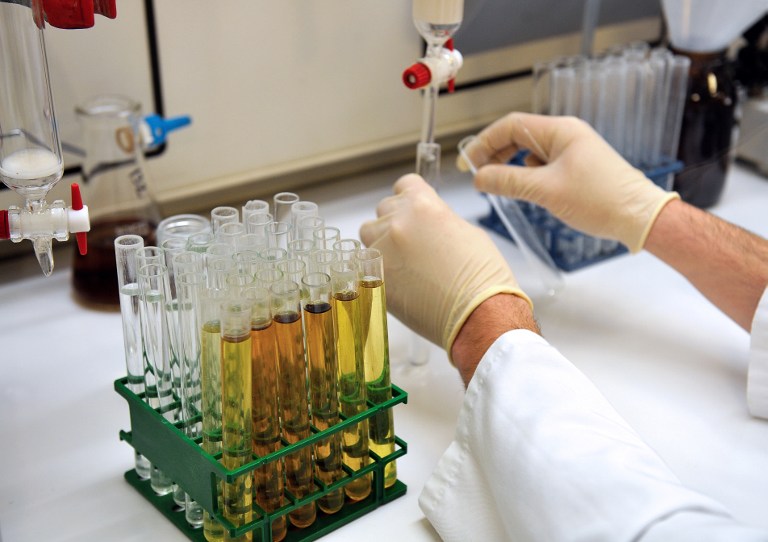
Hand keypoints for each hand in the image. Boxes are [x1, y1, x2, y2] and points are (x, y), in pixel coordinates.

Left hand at [359, 174, 531, 358]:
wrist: (480, 314)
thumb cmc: (482, 275)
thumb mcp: (466, 231)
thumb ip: (438, 220)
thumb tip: (427, 225)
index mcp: (423, 204)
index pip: (405, 185)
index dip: (410, 197)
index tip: (413, 209)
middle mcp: (398, 222)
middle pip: (384, 209)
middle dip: (397, 220)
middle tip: (414, 242)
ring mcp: (383, 251)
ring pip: (369, 235)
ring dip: (382, 242)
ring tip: (403, 262)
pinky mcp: (374, 278)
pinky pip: (367, 264)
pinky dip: (379, 269)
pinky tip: (401, 281)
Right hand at [459, 112, 678, 252]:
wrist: (639, 217)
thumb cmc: (600, 200)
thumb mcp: (546, 191)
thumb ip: (508, 181)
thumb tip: (479, 178)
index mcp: (560, 130)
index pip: (511, 125)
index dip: (484, 142)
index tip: (468, 163)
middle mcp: (566, 135)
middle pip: (519, 135)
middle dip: (495, 153)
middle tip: (477, 175)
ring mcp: (572, 150)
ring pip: (530, 151)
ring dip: (509, 164)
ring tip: (495, 183)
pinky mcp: (577, 167)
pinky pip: (543, 164)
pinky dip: (526, 174)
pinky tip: (522, 187)